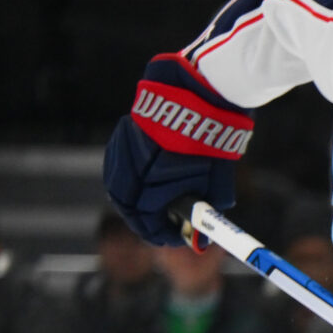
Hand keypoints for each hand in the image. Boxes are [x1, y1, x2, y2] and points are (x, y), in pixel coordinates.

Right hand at [104, 58, 251, 244]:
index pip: (147, 219)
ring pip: (117, 184)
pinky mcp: (124, 133)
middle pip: (126, 204)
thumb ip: (204, 210)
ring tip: (150, 208)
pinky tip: (139, 183)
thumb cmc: (214, 140)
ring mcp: (125, 149)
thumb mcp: (215, 182)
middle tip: (159, 228)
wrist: (203, 93)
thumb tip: (203, 238)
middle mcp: (133, 167)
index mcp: (154, 183)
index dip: (160, 233)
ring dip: (131, 200)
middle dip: (142, 219)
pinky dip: (126, 178)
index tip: (173, 239)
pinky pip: (117, 164)